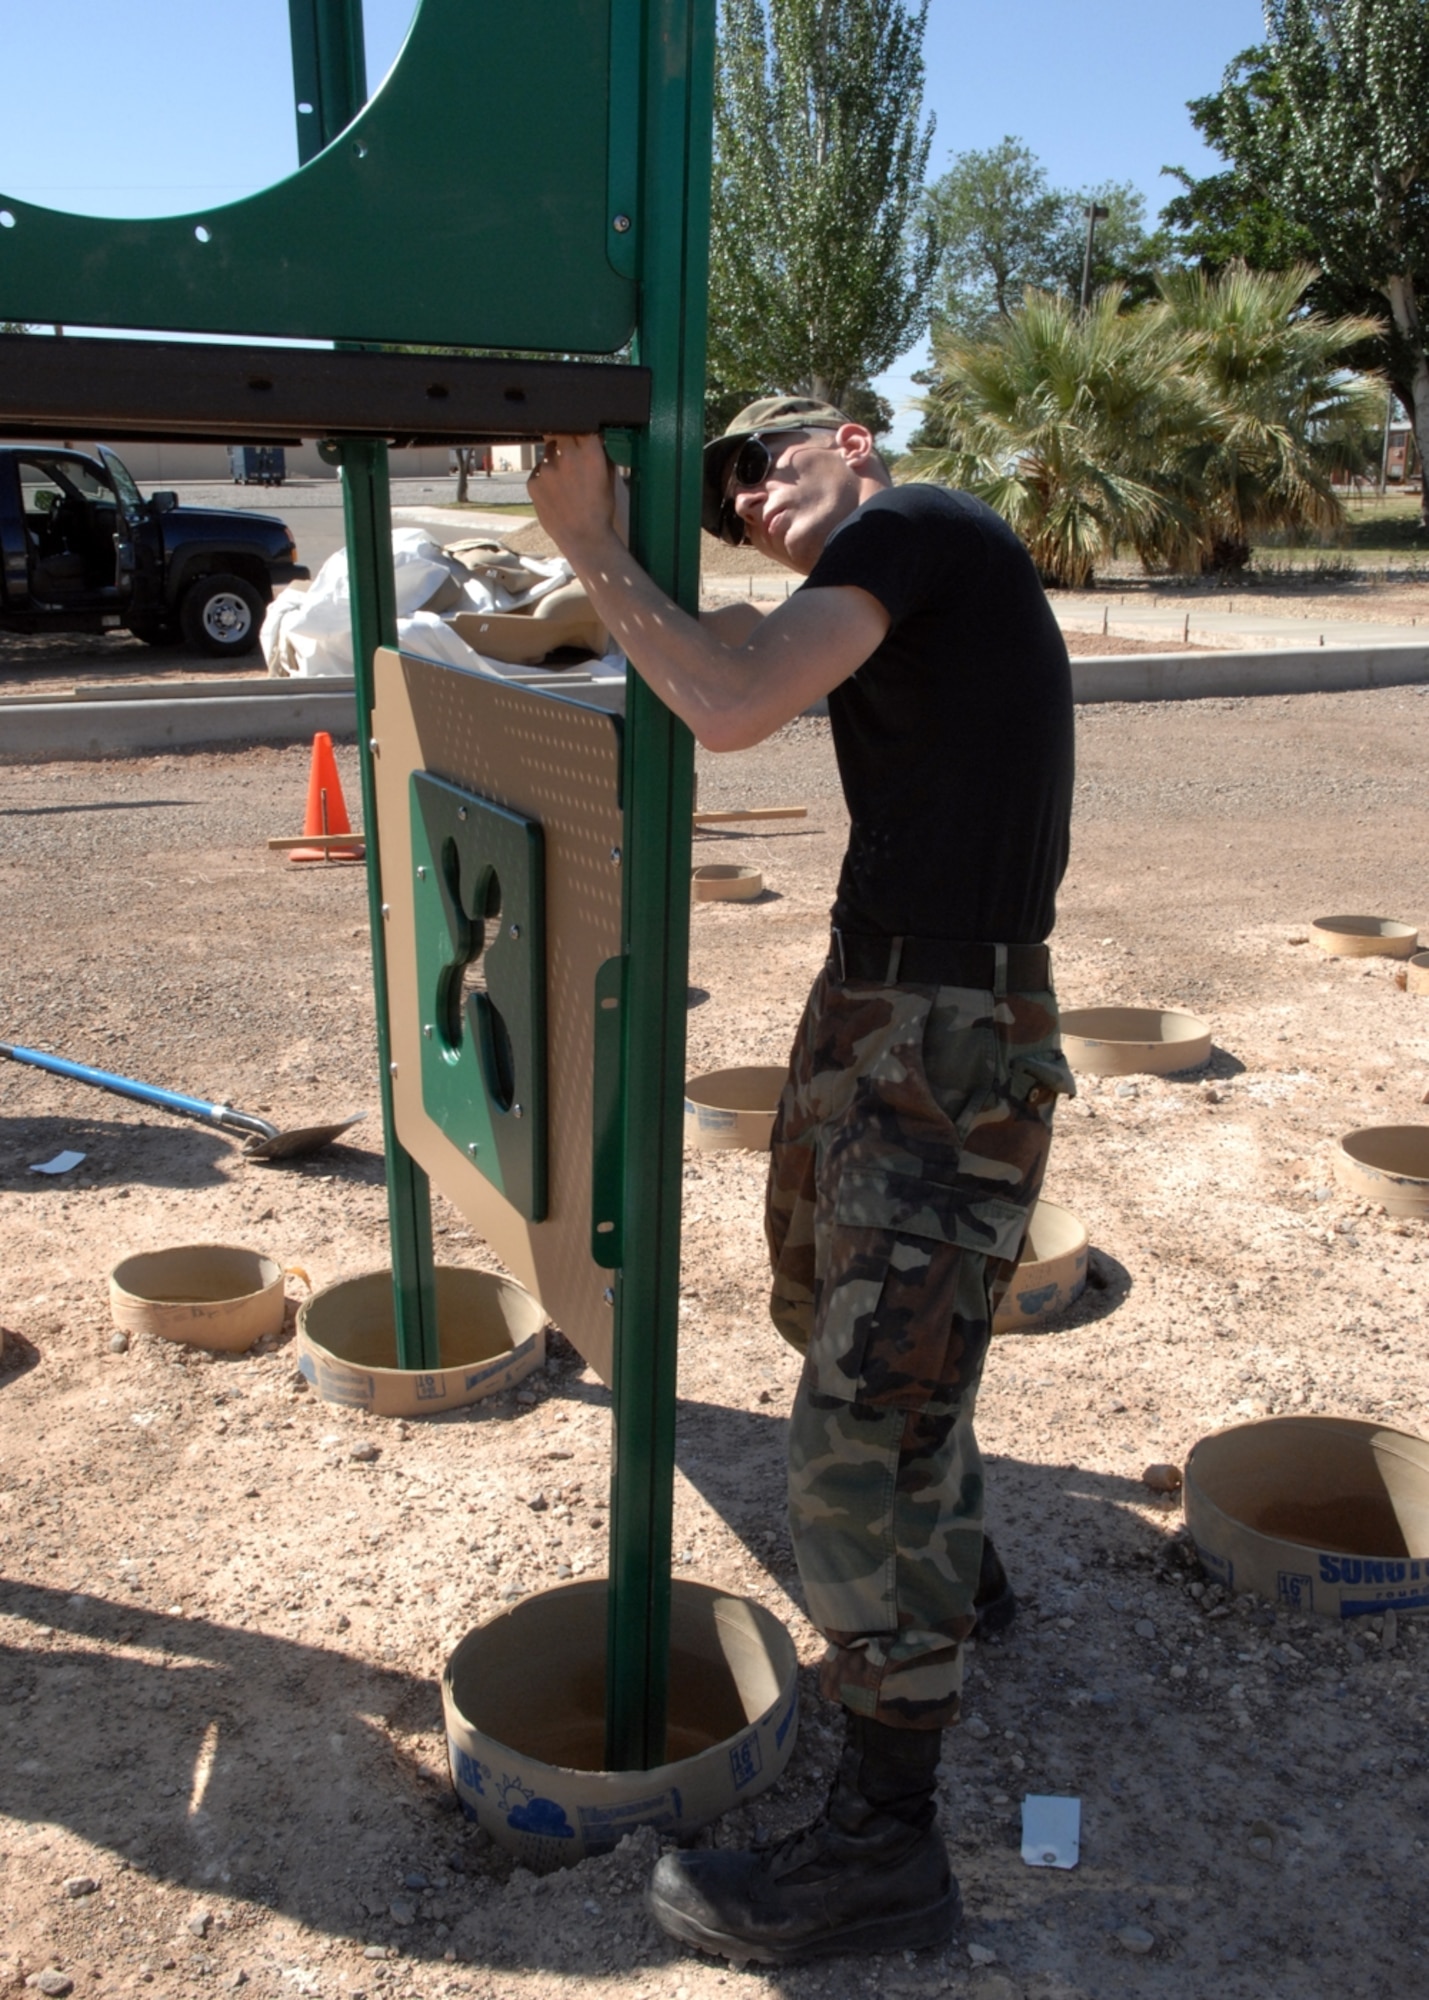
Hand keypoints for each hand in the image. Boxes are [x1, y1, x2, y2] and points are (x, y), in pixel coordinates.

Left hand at [527, 433, 616, 554]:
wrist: (584, 538)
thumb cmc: (600, 509)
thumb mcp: (609, 478)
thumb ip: (601, 453)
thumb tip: (595, 436)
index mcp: (590, 453)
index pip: (581, 425)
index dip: (579, 429)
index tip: (579, 435)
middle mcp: (566, 457)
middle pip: (560, 432)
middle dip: (565, 438)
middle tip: (569, 452)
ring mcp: (547, 469)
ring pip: (548, 452)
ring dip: (555, 459)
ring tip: (564, 481)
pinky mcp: (533, 482)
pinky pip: (538, 471)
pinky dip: (545, 477)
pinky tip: (555, 492)